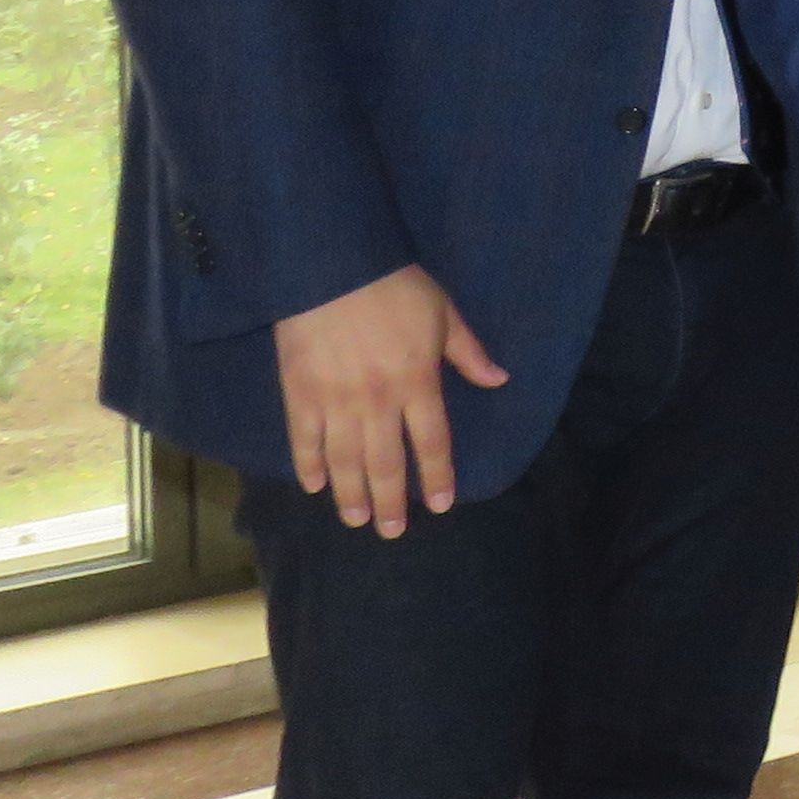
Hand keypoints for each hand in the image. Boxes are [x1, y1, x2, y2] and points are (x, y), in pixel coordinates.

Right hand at [274, 264, 510, 537]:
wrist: (330, 266)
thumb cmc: (394, 286)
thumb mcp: (444, 313)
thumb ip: (468, 352)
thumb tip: (500, 380)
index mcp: (418, 383)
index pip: (432, 442)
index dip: (437, 476)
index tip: (440, 505)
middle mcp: (378, 402)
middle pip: (386, 463)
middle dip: (390, 502)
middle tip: (391, 531)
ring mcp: (335, 401)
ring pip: (345, 461)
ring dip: (351, 494)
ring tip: (355, 521)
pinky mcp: (299, 394)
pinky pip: (303, 439)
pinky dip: (308, 465)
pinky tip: (314, 486)